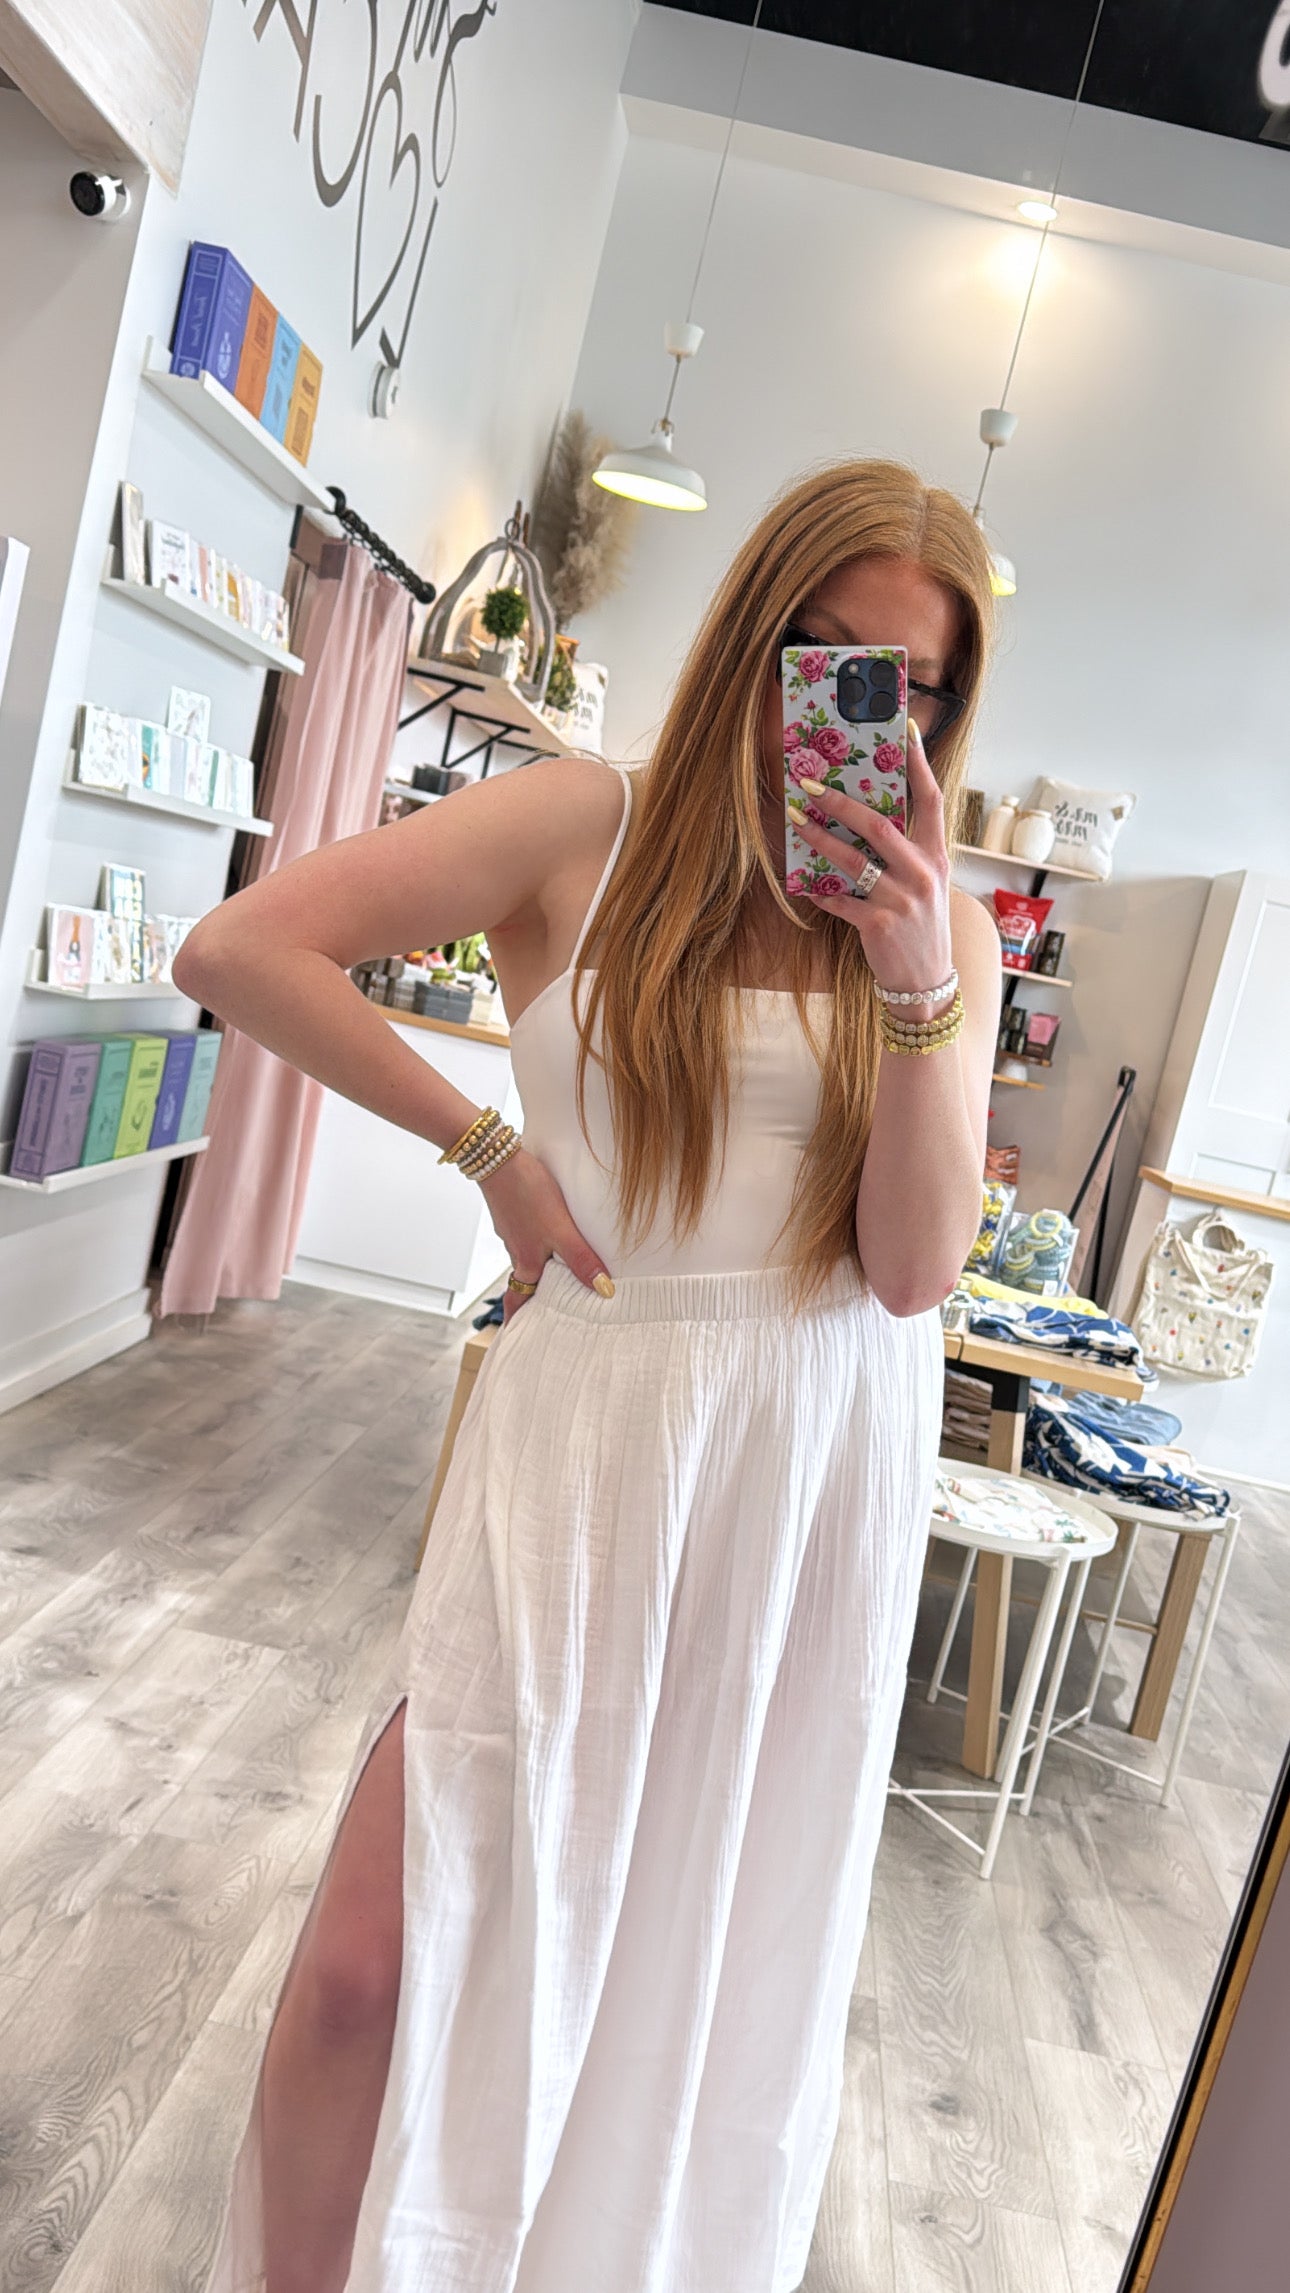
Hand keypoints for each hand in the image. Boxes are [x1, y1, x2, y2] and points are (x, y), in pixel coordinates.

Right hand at [477, 1146, 613, 1321]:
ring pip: (527, 1258)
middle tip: (544, 1313)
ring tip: (558, 1276)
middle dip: (532, 1298)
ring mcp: (513, 1231)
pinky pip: (527, 1237)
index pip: (518, 1301)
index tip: (517, 1338)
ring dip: (538, 1270)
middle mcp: (517, 1250)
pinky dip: (537, 1244)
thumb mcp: (560, 1231)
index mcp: (526, 1262)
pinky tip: (550, 1235)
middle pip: (524, 1281)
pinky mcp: (514, 1213)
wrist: (498, 1158)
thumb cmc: (528, 1194)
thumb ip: (581, 1260)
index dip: (517, 1320)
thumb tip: (603, 1292)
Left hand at [788, 719, 952, 1007]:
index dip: (919, 763)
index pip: (931, 799)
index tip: (906, 729)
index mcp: (936, 856)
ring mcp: (900, 899)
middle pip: (878, 824)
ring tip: (794, 820)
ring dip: (818, 838)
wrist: (926, 982)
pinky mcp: (877, 924)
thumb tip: (867, 816)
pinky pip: (837, 899)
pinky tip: (799, 881)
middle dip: (839, 801)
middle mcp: (922, 873)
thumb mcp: (926, 885)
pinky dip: (817, 890)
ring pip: (851, 859)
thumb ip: (906, 852)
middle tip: (808, 784)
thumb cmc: (921, 926)